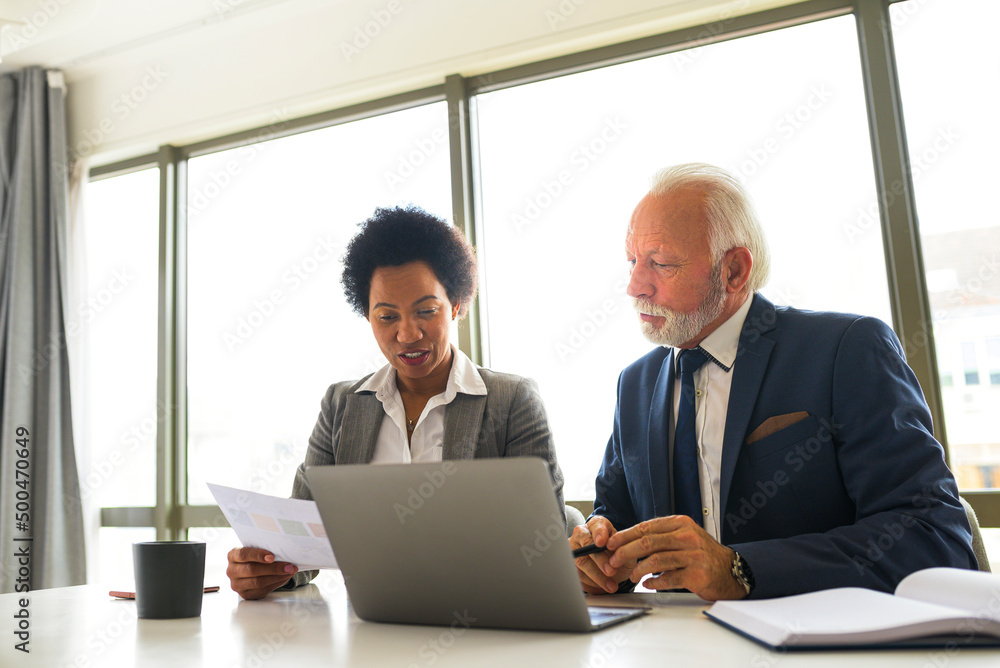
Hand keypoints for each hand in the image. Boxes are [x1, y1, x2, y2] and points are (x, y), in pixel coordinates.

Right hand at [226, 547, 297, 599]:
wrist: (250, 569)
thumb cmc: (255, 556)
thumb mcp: (255, 549)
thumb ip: (264, 549)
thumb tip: (283, 550)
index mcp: (233, 556)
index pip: (244, 554)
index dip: (258, 555)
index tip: (272, 556)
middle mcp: (232, 571)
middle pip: (252, 570)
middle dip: (273, 568)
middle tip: (288, 566)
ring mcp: (237, 584)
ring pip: (258, 582)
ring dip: (277, 576)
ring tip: (289, 571)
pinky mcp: (245, 594)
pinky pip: (262, 590)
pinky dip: (276, 583)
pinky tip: (284, 577)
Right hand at [569, 516, 636, 594]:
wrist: (610, 565)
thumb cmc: (616, 552)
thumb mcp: (625, 549)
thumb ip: (624, 549)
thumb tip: (620, 554)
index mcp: (597, 525)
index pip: (596, 525)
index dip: (599, 534)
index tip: (602, 542)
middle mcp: (582, 533)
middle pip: (586, 544)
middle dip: (600, 559)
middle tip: (611, 571)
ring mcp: (573, 547)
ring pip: (581, 561)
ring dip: (597, 575)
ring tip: (611, 585)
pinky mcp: (569, 563)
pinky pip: (577, 573)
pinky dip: (591, 582)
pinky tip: (602, 587)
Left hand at [606, 515, 746, 600]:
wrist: (729, 570)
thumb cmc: (701, 553)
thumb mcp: (684, 536)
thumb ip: (662, 535)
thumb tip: (629, 540)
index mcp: (681, 524)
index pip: (647, 527)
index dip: (626, 536)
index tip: (611, 543)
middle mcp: (687, 537)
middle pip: (648, 542)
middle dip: (626, 552)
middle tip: (613, 560)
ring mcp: (693, 556)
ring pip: (656, 560)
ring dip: (638, 569)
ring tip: (631, 575)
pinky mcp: (697, 575)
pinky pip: (668, 578)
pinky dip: (654, 582)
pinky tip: (647, 584)